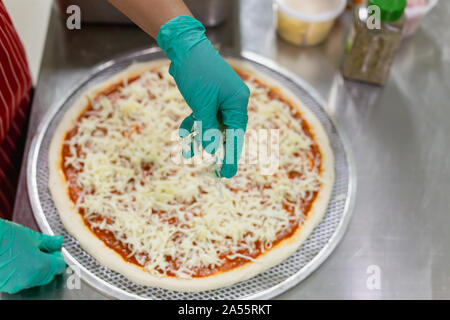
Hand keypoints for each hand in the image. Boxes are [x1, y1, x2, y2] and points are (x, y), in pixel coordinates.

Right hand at [0, 219, 65, 293]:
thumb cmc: (5, 238)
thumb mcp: (32, 236)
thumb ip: (48, 242)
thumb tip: (58, 242)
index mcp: (40, 266)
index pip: (59, 266)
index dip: (58, 257)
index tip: (54, 251)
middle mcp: (29, 278)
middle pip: (48, 275)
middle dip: (49, 264)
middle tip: (43, 252)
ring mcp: (16, 284)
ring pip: (35, 280)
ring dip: (36, 270)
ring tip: (27, 255)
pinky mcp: (5, 286)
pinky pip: (20, 281)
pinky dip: (22, 274)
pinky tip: (18, 262)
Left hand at [157, 16, 249, 177]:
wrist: (184, 48)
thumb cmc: (197, 73)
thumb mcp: (202, 104)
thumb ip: (207, 128)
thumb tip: (210, 149)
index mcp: (237, 103)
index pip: (236, 134)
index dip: (231, 155)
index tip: (226, 174)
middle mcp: (232, 102)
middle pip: (225, 132)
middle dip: (214, 147)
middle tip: (210, 170)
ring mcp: (220, 100)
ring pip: (212, 125)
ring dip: (200, 136)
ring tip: (187, 150)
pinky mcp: (208, 97)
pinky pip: (203, 116)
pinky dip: (194, 124)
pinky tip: (183, 133)